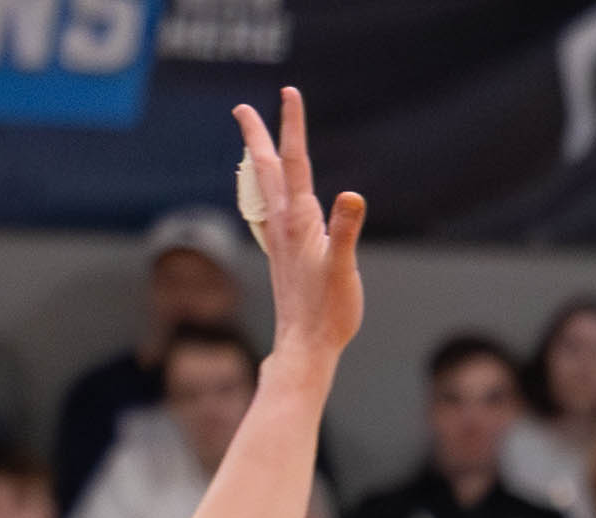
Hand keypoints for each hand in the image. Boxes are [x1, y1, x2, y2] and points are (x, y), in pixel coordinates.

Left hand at [229, 92, 370, 373]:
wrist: (304, 347)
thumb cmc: (328, 313)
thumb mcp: (344, 270)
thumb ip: (346, 231)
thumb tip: (353, 196)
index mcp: (299, 221)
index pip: (294, 162)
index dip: (292, 125)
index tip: (289, 93)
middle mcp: (284, 225)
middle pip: (265, 169)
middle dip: (255, 136)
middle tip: (242, 107)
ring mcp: (280, 240)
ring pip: (264, 188)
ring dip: (257, 160)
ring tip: (251, 142)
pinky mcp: (283, 255)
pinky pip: (269, 210)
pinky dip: (265, 190)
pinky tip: (269, 198)